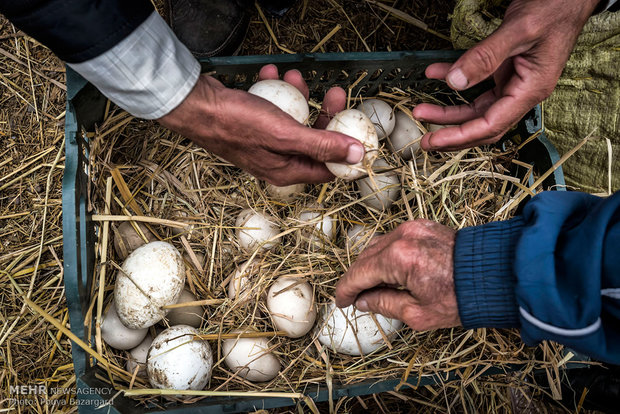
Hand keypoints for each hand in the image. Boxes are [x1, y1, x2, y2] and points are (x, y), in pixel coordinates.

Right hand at [158, 64, 363, 184]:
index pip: (329, 169)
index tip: (358, 128)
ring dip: (299, 97)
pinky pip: (274, 111)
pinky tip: (271, 75)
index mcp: (288, 172)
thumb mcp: (285, 134)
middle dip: (326, 114)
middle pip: (314, 141)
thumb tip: (357, 154)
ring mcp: (265, 144)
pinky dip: (276, 93)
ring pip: (294, 121)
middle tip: (335, 93)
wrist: (195, 106)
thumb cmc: (236, 123)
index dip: (347, 151)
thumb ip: (322, 145)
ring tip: (295, 76)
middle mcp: (278, 162)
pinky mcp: (254, 127)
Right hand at [335, 220, 460, 330]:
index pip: (360, 273)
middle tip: (355, 296)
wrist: (495, 274)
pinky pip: (394, 238)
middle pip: (366, 257)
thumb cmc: (461, 298)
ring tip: (371, 285)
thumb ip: (384, 304)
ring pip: (378, 245)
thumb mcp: (418, 313)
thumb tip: (363, 301)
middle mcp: (402, 237)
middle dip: (357, 277)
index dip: (347, 289)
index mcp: (398, 258)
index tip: (342, 301)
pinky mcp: (422, 225)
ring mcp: (413, 227)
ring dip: (371, 264)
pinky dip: (386, 253)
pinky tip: (388, 269)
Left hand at [413, 0, 599, 150]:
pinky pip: (477, 84)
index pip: (491, 125)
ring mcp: (513, 82)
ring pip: (476, 107)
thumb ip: (486, 56)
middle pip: (482, 124)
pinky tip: (435, 73)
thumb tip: (455, 82)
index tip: (434, 140)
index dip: (460, 136)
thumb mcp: (518, 31)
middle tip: (424, 139)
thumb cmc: (554, 9)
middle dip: (452, 133)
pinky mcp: (505, 70)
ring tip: (422, 110)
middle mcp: (522, 91)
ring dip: (448, 110)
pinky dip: (454, 78)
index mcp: (530, 90)